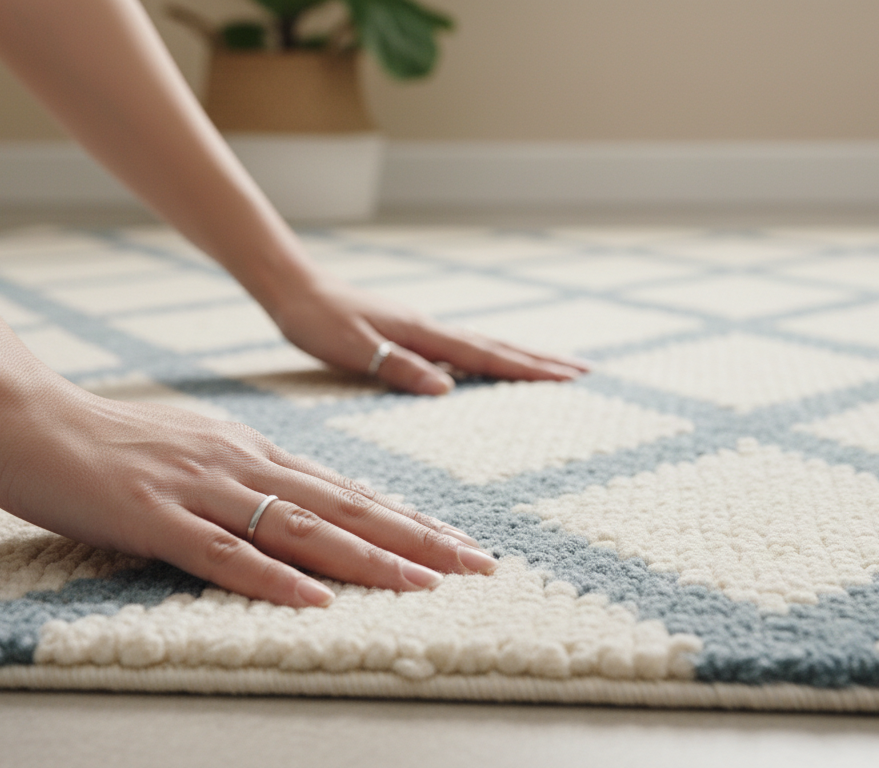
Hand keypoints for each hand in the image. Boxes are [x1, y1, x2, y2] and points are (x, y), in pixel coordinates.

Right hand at [0, 383, 495, 607]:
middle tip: (474, 565)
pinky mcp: (155, 517)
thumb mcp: (194, 452)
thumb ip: (242, 478)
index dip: (407, 519)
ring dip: (366, 561)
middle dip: (416, 540)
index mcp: (251, 452)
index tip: (458, 543)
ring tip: (422, 585)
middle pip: (345, 507)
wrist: (26, 418)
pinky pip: (222, 554)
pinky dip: (273, 579)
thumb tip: (290, 506)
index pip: (346, 490)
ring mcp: (201, 489)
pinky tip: (314, 601)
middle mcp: (241, 465)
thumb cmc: (107, 443)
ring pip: (301, 528)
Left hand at [268, 274, 590, 394]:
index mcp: (421, 333)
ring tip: (553, 369)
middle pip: (496, 347)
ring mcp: (421, 329)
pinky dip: (487, 358)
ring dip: (519, 358)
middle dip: (541, 361)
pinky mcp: (409, 332)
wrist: (293, 289)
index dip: (528, 369)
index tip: (569, 378)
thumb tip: (447, 390)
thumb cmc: (316, 321)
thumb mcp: (352, 349)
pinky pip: (460, 349)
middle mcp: (429, 328)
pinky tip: (490, 366)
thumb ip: (398, 367)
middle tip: (584, 372)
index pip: (485, 356)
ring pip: (481, 346)